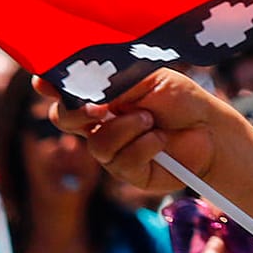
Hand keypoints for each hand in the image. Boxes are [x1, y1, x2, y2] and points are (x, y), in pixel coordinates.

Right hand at [37, 69, 225, 193]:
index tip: (42, 82)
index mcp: (102, 95)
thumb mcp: (146, 79)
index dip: (50, 87)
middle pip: (66, 119)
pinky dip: (144, 145)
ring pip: (98, 143)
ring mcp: (113, 150)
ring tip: (151, 119)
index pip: (66, 91)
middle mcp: (101, 123)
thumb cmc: (181, 99)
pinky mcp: (130, 172)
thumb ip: (113, 83)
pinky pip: (121, 160)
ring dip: (127, 127)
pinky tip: (160, 139)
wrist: (211, 128)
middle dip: (79, 112)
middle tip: (101, 107)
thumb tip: (82, 89)